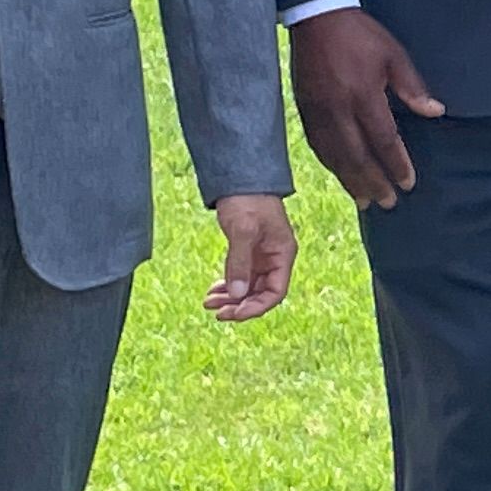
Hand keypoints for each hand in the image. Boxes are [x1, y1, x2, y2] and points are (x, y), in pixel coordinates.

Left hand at [205, 194, 295, 320]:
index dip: (256, 307)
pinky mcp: (248, 250)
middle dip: (239, 305)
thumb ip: (240, 263)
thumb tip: (237, 295)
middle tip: (216, 312)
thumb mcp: (243, 230)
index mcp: (282, 254)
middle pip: (261, 293)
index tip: (233, 314)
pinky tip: (213, 291)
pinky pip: (240, 276)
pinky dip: (228, 286)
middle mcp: (275, 258)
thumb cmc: (248, 200)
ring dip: (231, 298)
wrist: (241, 176)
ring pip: (249, 287)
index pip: (275, 292)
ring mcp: (262, 255)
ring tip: (208, 303)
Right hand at [288, 8, 443, 208]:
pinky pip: (317, 144)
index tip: (408, 183)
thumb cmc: (360, 35)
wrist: (316, 16)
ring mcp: (317, 110)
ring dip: (350, 180)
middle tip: (388, 203)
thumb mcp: (394, 55)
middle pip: (357, 155)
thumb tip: (436, 113)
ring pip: (334, 155)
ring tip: (365, 201)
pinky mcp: (304, 108)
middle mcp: (338, 108)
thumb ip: (413, 87)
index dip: (396, 164)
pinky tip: (341, 174)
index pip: (383, 139)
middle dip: (374, 182)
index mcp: (363, 94)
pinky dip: (330, 164)